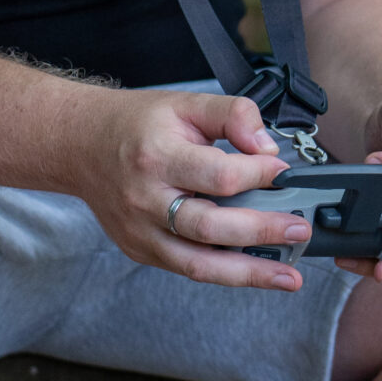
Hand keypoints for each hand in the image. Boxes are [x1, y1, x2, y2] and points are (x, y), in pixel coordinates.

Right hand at [78, 90, 312, 291]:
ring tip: (288, 277)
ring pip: (199, 264)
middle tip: (300, 229)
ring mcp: (140, 231)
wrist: (81, 146)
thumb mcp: (185, 103)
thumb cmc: (138, 124)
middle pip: (210, 228)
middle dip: (262, 232)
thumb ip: (233, 115)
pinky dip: (224, 272)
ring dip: (249, 273)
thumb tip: (269, 150)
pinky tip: (254, 270)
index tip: (284, 172)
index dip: (258, 175)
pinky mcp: (140, 250)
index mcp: (156, 156)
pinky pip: (187, 268)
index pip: (218, 176)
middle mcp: (145, 199)